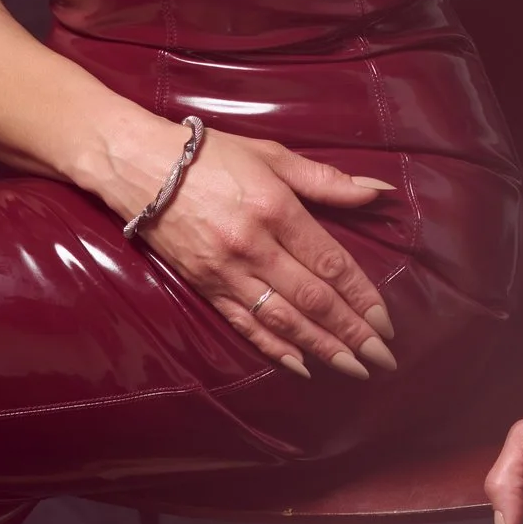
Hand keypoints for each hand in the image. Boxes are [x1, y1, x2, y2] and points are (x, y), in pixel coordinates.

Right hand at [133, 129, 397, 379]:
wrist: (135, 164)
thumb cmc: (208, 154)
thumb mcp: (272, 154)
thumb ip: (327, 179)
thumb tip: (378, 191)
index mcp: (276, 209)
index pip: (331, 263)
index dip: (363, 296)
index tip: (386, 321)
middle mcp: (253, 246)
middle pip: (313, 299)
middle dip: (352, 332)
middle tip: (383, 359)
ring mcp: (226, 271)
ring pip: (282, 319)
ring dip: (322, 348)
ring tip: (354, 369)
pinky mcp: (203, 286)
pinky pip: (243, 325)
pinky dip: (273, 349)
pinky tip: (301, 367)